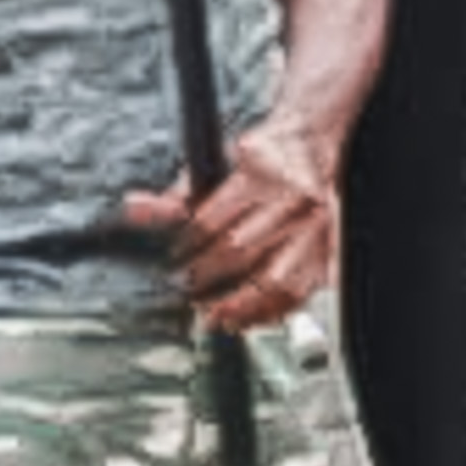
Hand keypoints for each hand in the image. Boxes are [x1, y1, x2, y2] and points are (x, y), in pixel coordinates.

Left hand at [128, 120, 336, 330]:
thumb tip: (134, 210)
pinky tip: (249, 320)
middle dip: (206, 277)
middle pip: (240, 250)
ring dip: (241, 305)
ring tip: (216, 318)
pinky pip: (300, 294)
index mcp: (258, 173)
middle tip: (186, 294)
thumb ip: (177, 195)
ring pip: (277, 280)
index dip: (187, 247)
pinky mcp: (331, 253)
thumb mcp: (216, 166)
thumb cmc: (260, 162)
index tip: (172, 264)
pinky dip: (272, 313)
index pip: (212, 219)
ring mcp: (318, 228)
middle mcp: (292, 199)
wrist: (312, 145)